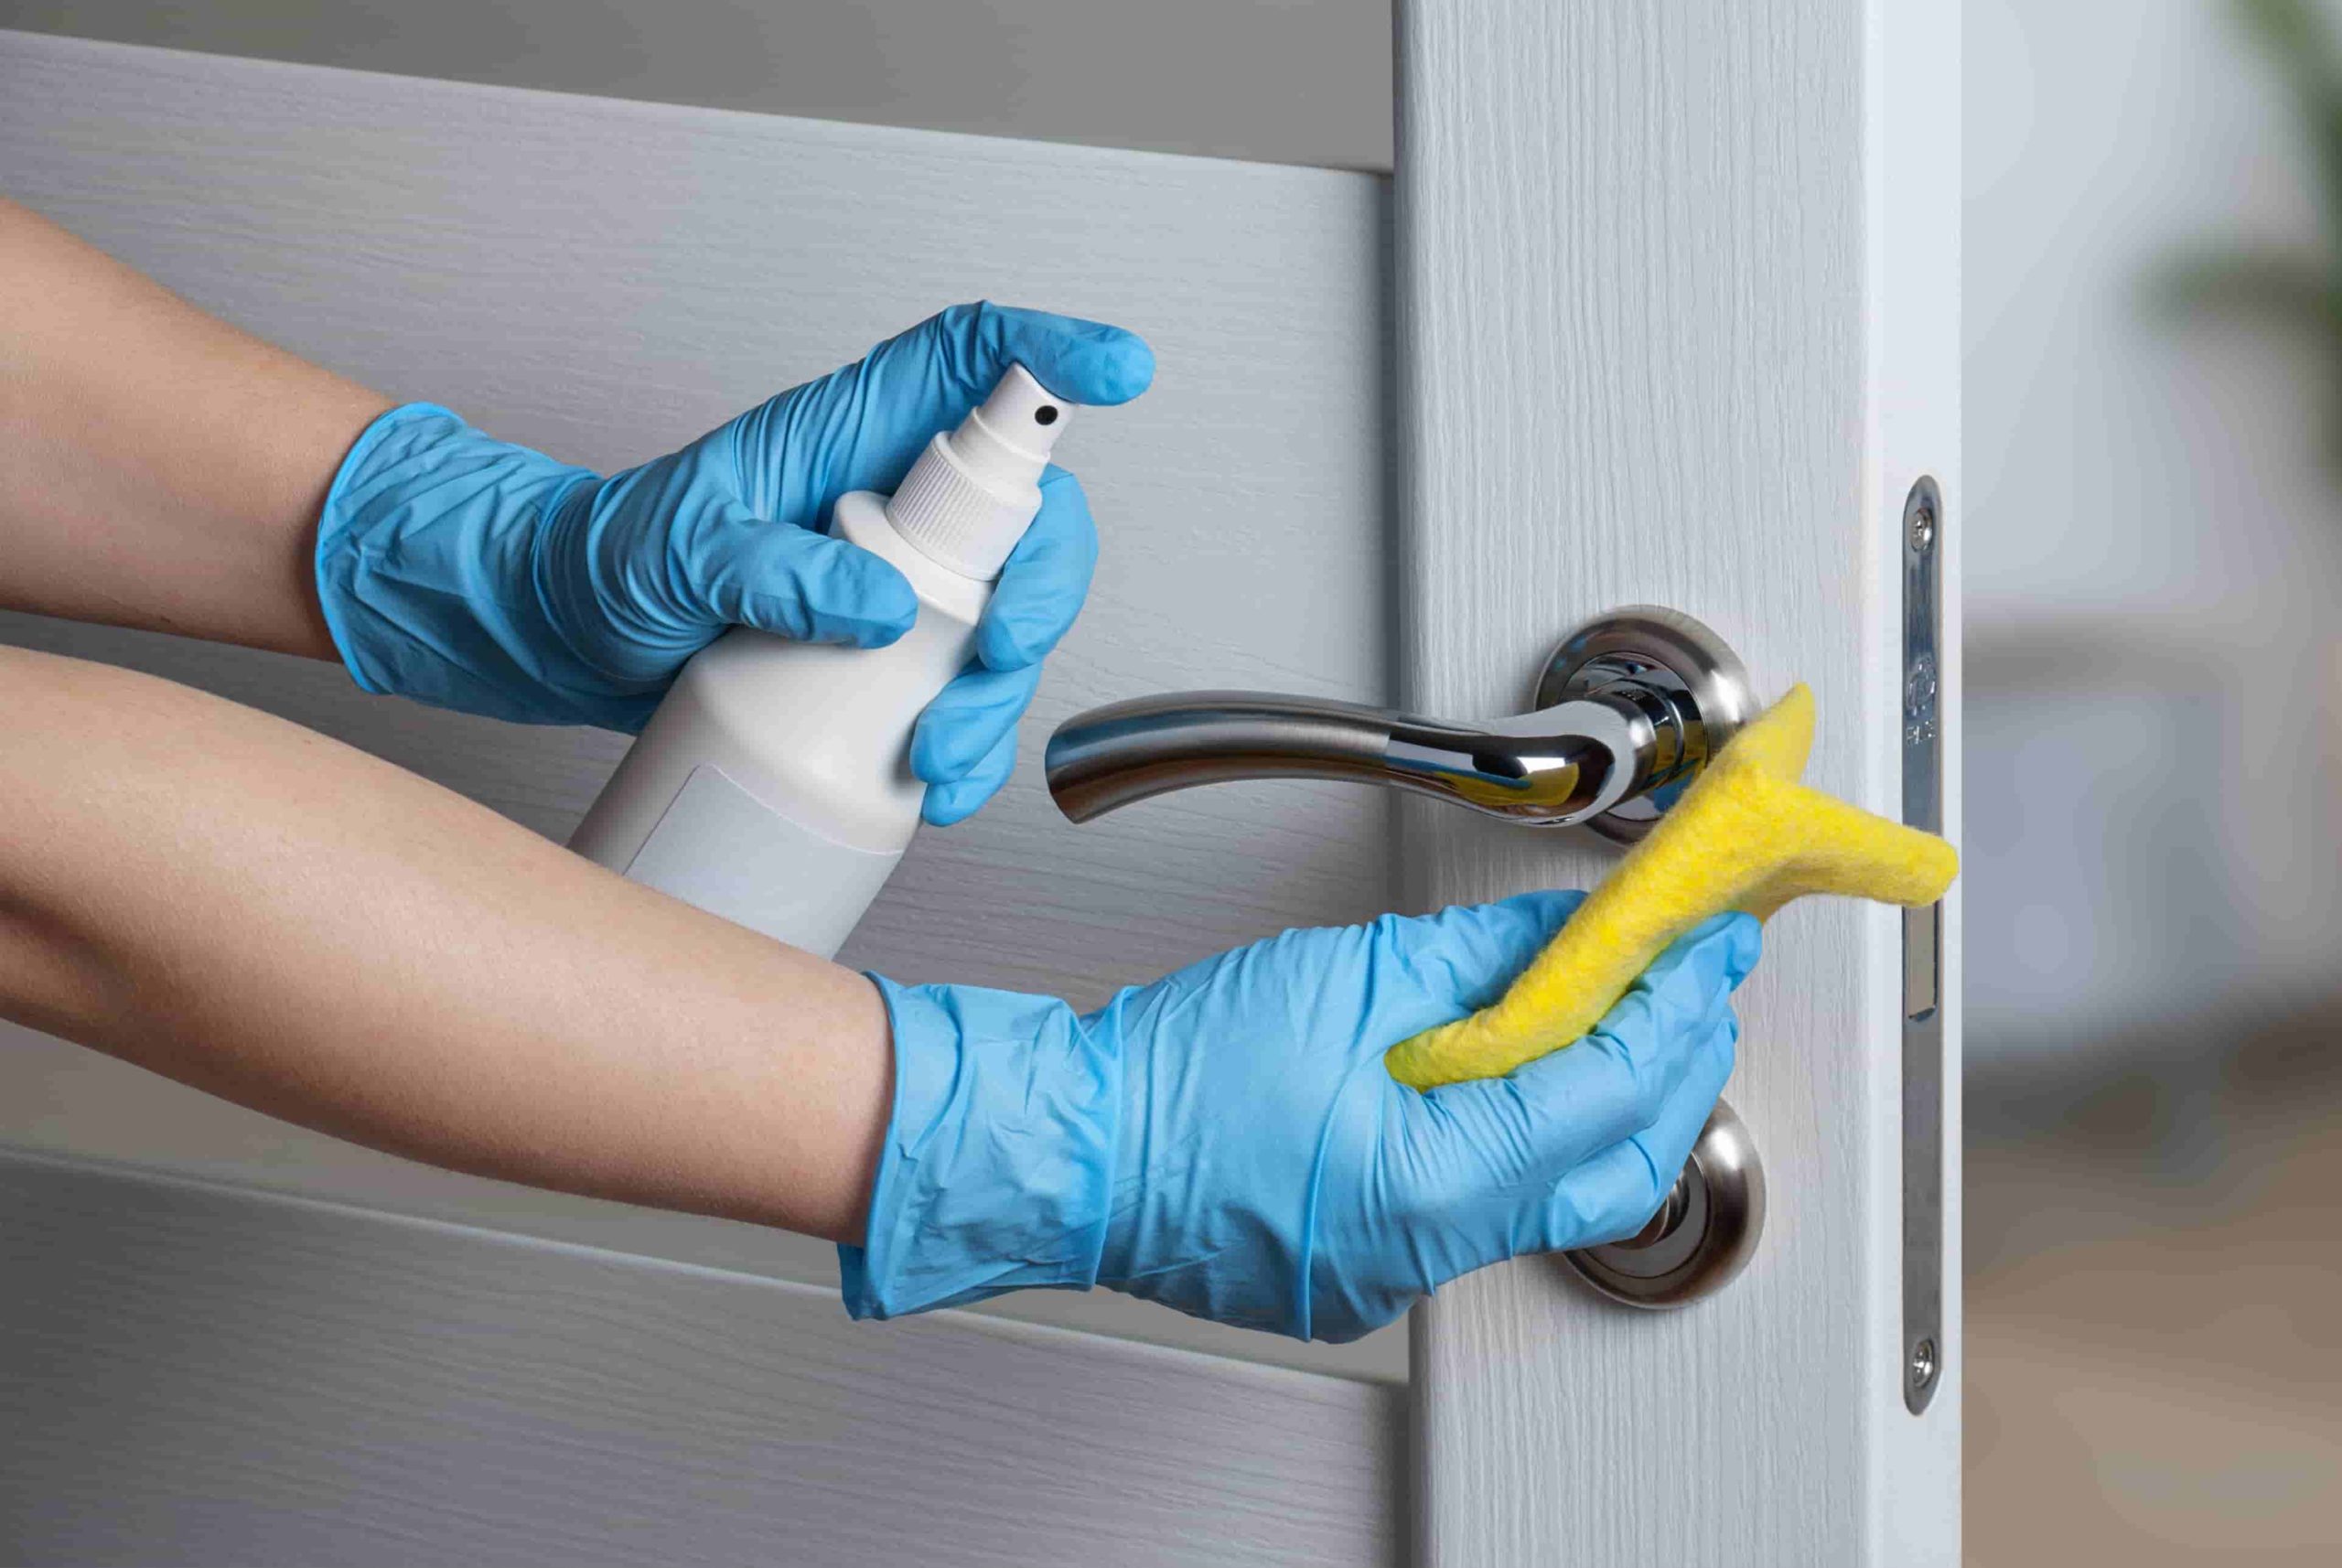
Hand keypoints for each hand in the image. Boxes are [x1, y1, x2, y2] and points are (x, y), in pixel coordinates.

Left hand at [315, 302, 1153, 823]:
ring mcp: (899, 582)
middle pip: (1029, 518)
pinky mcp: (888, 658)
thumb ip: (771, 568)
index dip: (1051, 355)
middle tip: (1001, 651)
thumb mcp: (672, 553)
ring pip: (1007, 620)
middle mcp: (891, 500)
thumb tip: (877, 605)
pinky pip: (963, 693)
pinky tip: (936, 790)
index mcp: (848, 434)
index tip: (1114, 370)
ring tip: (942, 758)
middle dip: (1042, 590)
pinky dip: (967, 746)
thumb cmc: (605, 561)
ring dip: (1002, 696)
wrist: (560, 637)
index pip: (970, 363)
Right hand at [844, 893, 1758, 1341]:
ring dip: (1609, 1105)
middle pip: (1616, 1168)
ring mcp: (1401, 1273)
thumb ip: (1481, 959)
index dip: (1674, 1008)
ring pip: (1560, 1196)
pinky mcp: (1372, 1268)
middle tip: (1697, 980)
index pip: (1609, 1092)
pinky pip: (1489, 1208)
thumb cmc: (1171, 1074)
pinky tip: (1530, 1075)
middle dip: (1674, 1066)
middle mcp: (1432, 1250)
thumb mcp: (1345, 978)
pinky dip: (1531, 1138)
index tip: (1709, 945)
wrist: (1070, 1148)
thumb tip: (1570, 935)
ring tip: (1629, 1015)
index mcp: (1435, 1181)